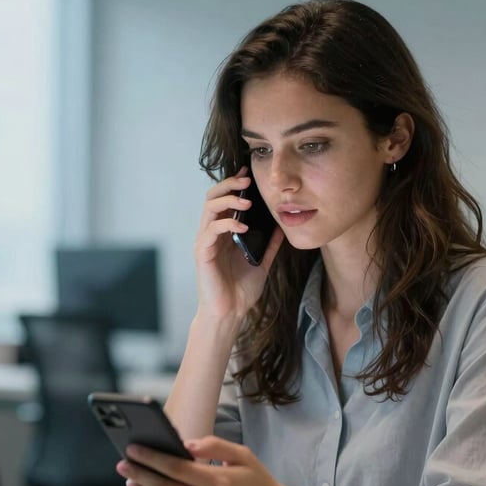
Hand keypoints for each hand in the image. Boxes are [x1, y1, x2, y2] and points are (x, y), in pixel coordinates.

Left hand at [117, 437, 289, 485]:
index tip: (134, 449)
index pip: (175, 468)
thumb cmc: (259, 482)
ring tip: (132, 481)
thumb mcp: (243, 455)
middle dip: (140, 475)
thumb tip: (185, 444)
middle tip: (123, 464)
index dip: (151, 458)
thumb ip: (214, 445)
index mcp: (218, 481)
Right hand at [194, 168, 283, 320]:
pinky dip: (227, 223)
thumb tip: (282, 225)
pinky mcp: (202, 252)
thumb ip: (270, 243)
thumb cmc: (241, 290)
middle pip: (213, 197)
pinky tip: (242, 226)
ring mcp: (206, 241)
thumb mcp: (262, 261)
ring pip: (209, 208)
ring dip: (228, 199)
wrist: (231, 313)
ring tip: (247, 201)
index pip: (224, 200)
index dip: (234, 184)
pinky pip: (211, 230)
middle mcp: (211, 233)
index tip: (249, 173)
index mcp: (224, 233)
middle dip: (229, 184)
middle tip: (247, 180)